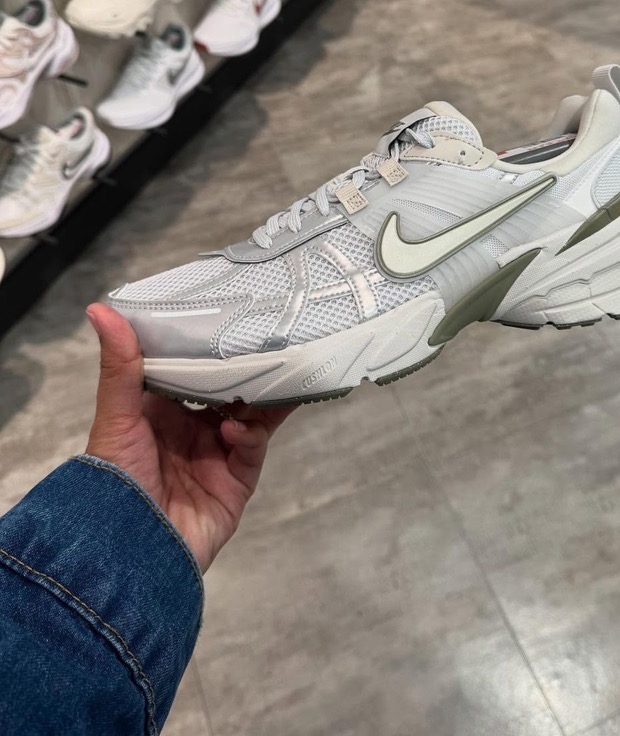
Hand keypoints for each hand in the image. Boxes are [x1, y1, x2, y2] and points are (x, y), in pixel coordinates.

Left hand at [85, 303, 294, 572]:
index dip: (209, 347)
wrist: (128, 552)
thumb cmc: (115, 480)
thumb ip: (121, 365)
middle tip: (269, 339)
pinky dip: (251, 434)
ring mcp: (215, 457)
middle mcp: (189, 432)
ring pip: (249, 416)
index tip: (230, 316)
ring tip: (275, 373)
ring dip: (260, 397)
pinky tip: (239, 428)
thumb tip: (101, 308)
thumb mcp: (117, 416)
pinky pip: (253, 450)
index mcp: (159, 413)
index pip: (190, 371)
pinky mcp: (236, 483)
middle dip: (246, 370)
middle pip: (227, 392)